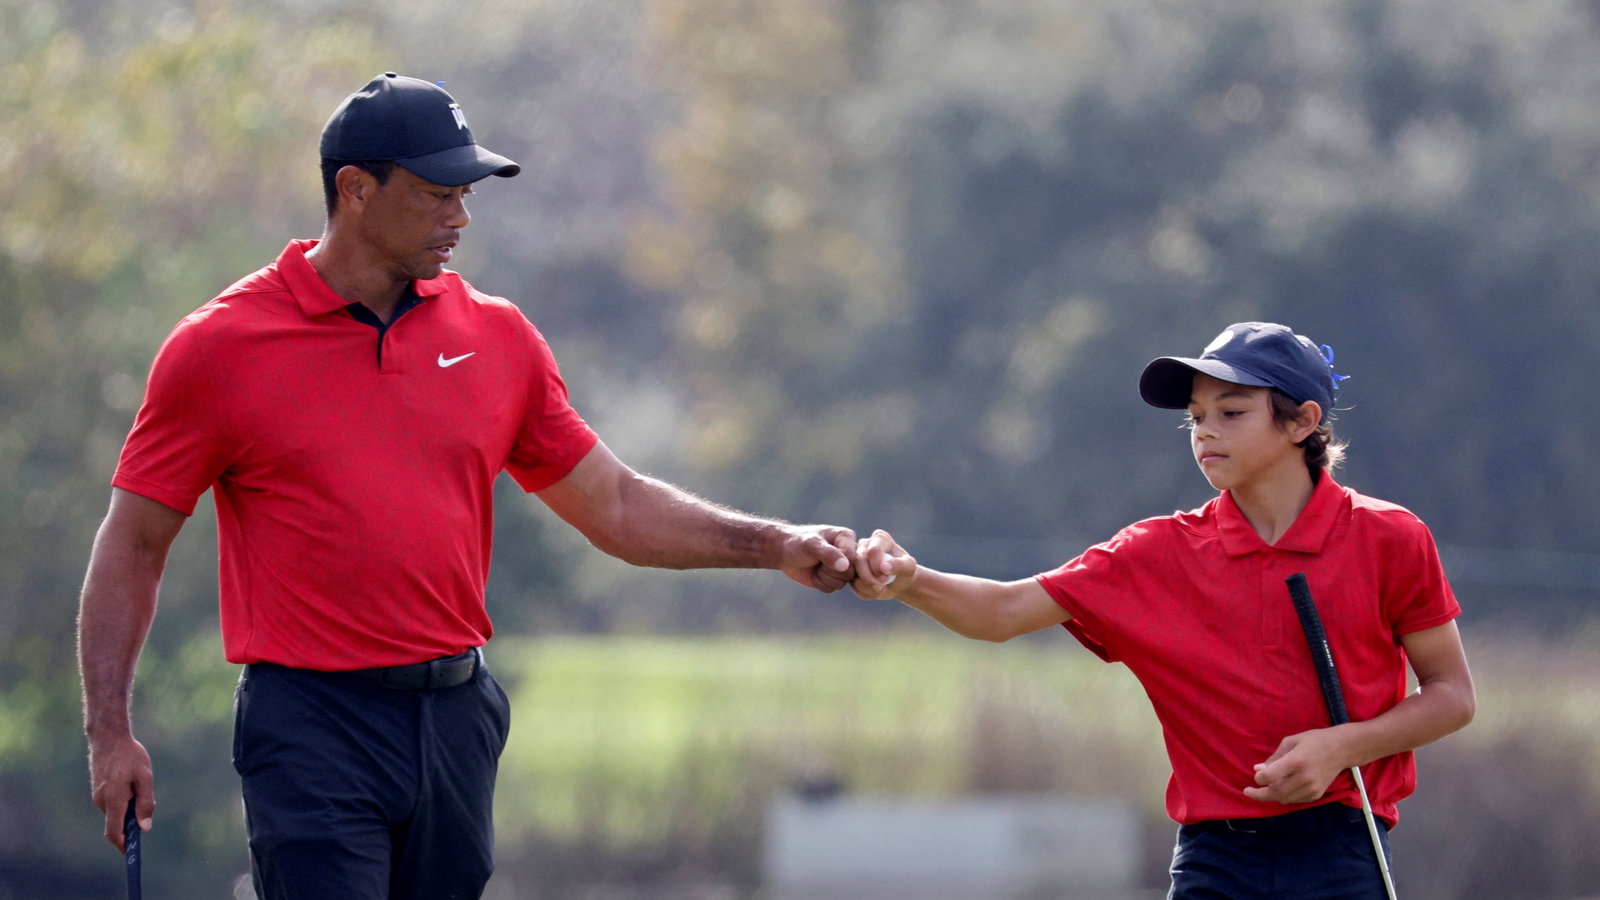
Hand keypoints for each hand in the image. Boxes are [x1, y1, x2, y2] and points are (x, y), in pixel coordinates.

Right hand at [88, 731, 154, 851]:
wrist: (108, 737)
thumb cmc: (130, 756)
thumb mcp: (145, 777)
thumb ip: (145, 802)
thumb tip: (145, 827)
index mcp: (113, 800)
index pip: (113, 832)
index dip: (121, 844)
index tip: (129, 853)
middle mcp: (102, 800)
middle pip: (117, 821)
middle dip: (132, 820)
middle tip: (146, 805)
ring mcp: (97, 795)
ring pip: (115, 810)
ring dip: (128, 807)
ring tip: (138, 784)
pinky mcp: (97, 789)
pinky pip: (112, 802)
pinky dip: (123, 799)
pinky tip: (131, 781)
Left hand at [779, 524, 857, 591]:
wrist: (784, 553)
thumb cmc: (798, 543)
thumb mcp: (811, 544)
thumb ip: (828, 554)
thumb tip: (845, 566)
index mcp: (847, 538)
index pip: (853, 559)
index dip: (836, 562)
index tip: (820, 553)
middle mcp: (848, 552)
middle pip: (849, 573)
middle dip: (829, 571)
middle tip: (817, 561)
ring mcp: (842, 567)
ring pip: (841, 583)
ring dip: (823, 577)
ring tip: (816, 565)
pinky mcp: (833, 579)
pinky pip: (832, 589)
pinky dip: (820, 584)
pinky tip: (814, 573)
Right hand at [851, 529, 916, 599]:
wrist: (898, 582)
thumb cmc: (904, 571)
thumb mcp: (909, 568)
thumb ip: (899, 565)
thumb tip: (884, 566)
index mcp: (879, 538)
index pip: (873, 550)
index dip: (878, 566)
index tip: (887, 576)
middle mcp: (864, 545)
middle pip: (859, 560)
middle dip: (870, 578)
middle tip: (882, 587)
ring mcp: (855, 558)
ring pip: (853, 573)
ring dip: (868, 587)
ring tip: (881, 590)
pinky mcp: (851, 572)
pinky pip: (852, 584)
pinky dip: (864, 592)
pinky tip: (874, 591)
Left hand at [1242, 728, 1348, 804]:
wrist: (1341, 750)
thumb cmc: (1313, 741)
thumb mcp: (1290, 742)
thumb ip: (1273, 758)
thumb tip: (1257, 770)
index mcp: (1296, 761)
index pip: (1270, 777)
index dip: (1259, 779)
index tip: (1256, 776)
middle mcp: (1304, 777)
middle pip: (1276, 793)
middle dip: (1259, 794)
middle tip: (1248, 792)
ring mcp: (1312, 788)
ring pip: (1284, 799)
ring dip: (1272, 795)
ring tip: (1266, 787)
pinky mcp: (1317, 794)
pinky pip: (1295, 800)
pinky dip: (1285, 796)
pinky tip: (1282, 787)